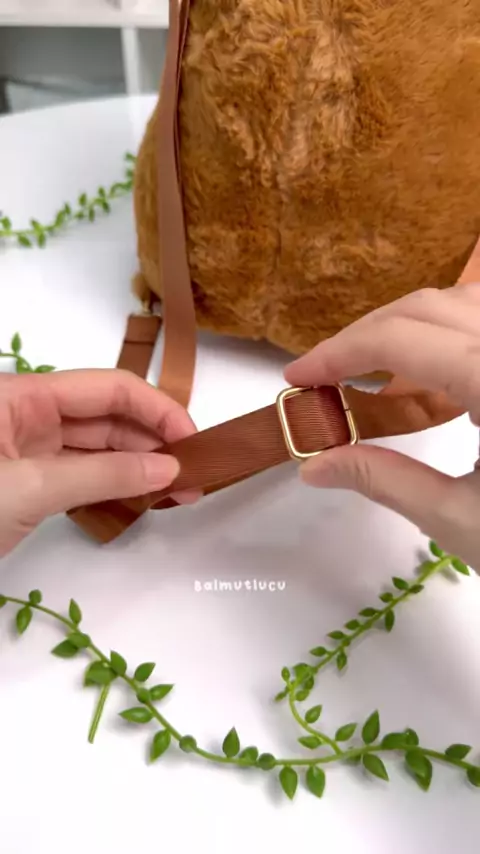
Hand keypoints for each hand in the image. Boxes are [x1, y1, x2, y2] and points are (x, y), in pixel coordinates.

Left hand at [0, 369, 196, 557]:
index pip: (110, 389)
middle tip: (193, 476)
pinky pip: (82, 475)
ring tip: (178, 491)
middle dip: (154, 442)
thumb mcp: (30, 488)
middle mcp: (30, 414)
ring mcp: (28, 450)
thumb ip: (101, 476)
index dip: (157, 410)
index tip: (193, 441)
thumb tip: (168, 469)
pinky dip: (113, 485)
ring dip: (139, 467)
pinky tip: (142, 497)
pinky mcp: (28, 484)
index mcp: (25, 396)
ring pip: (98, 449)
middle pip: (107, 417)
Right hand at [285, 283, 479, 570]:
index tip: (296, 378)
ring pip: (462, 304)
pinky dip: (446, 338)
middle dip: (366, 335)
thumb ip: (382, 480)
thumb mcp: (462, 521)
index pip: (399, 338)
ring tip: (369, 374)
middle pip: (428, 305)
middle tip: (324, 377)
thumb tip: (313, 466)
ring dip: (406, 329)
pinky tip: (429, 379)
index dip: (338, 352)